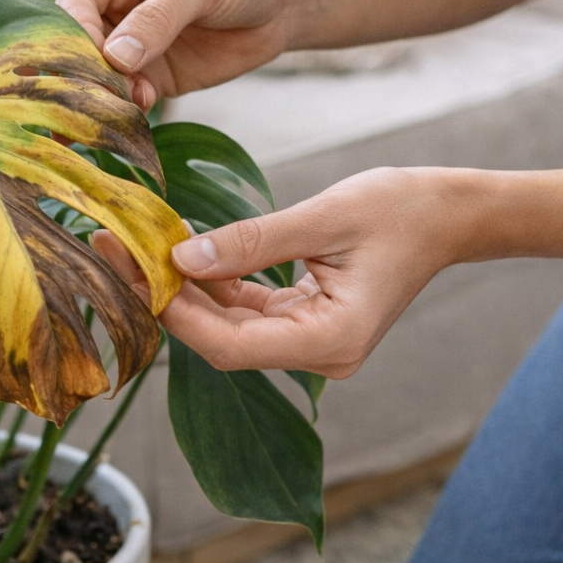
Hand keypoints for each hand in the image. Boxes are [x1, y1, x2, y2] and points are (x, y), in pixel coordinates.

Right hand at [57, 0, 301, 108]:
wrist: (281, 5)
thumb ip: (158, 18)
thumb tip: (115, 58)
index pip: (74, 4)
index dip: (74, 37)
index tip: (91, 65)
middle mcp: (109, 7)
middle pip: (76, 47)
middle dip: (83, 75)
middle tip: (96, 101)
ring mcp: (127, 46)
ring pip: (96, 77)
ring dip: (104, 98)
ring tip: (121, 109)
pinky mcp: (148, 77)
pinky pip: (125, 98)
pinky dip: (126, 109)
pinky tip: (141, 110)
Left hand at [92, 167, 458, 378]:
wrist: (448, 215)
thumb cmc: (401, 210)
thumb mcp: (324, 217)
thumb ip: (252, 242)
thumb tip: (182, 258)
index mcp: (332, 340)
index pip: (231, 345)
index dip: (175, 314)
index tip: (129, 272)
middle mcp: (319, 353)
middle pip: (222, 340)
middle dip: (167, 299)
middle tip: (115, 253)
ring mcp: (311, 341)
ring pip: (229, 326)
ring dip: (185, 291)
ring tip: (136, 249)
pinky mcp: (306, 321)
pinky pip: (247, 310)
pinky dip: (214, 285)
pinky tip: (182, 253)